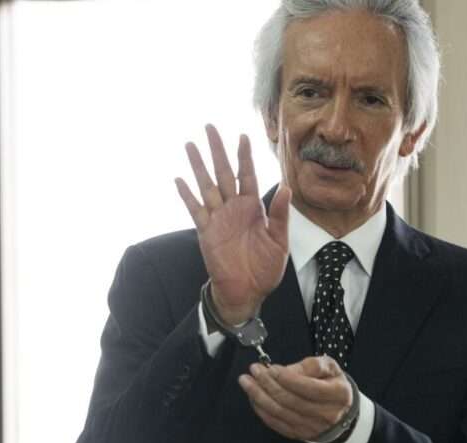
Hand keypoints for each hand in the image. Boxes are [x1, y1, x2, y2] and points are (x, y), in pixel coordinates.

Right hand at [175, 124, 291, 325]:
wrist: (248, 292)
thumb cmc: (265, 268)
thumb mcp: (279, 240)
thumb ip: (280, 214)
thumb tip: (287, 187)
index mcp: (253, 207)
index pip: (248, 175)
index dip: (244, 156)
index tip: (242, 136)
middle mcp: (234, 208)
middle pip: (224, 173)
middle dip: (217, 150)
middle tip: (209, 127)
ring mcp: (218, 218)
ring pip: (207, 186)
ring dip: (198, 166)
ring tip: (190, 145)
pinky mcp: (206, 231)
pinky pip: (196, 210)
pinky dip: (187, 195)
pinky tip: (180, 180)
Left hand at [238, 356, 353, 440]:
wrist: (339, 409)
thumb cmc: (332, 384)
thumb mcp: (329, 367)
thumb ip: (311, 365)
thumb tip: (286, 370)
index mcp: (338, 393)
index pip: (309, 388)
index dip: (288, 378)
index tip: (272, 368)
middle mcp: (326, 413)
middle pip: (291, 400)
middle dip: (268, 383)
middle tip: (254, 370)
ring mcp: (311, 426)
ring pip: (280, 412)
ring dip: (259, 395)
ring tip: (247, 381)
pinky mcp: (299, 433)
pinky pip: (276, 422)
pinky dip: (261, 409)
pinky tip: (253, 397)